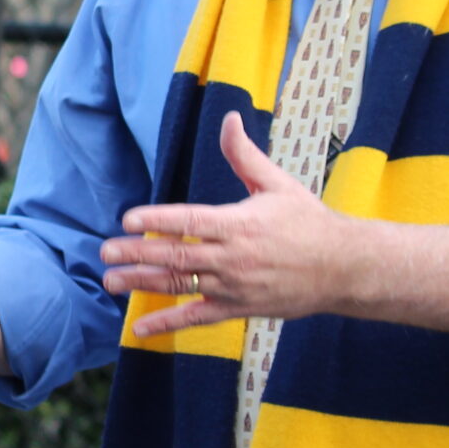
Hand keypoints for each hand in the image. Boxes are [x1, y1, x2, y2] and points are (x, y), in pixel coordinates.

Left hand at [98, 111, 358, 337]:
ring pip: (180, 285)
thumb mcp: (277, 184)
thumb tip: (229, 118)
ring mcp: (233, 286)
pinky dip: (167, 323)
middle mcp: (233, 257)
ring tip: (110, 281)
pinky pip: (196, 317)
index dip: (157, 220)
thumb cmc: (309, 221)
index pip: (189, 221)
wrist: (343, 268)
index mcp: (239, 223)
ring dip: (142, 285)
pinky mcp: (238, 309)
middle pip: (176, 256)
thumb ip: (245, 155)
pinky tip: (139, 328)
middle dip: (136, 254)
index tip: (128, 220)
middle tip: (104, 252)